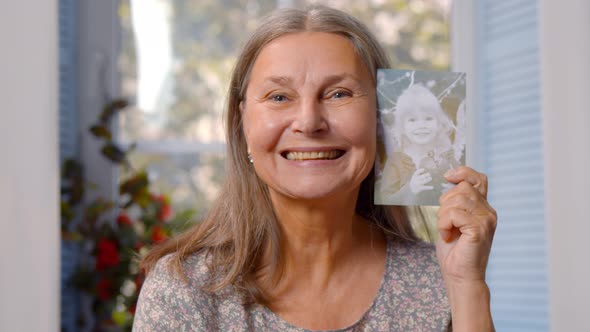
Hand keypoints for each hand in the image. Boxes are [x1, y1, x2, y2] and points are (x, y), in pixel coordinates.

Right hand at [409, 168, 433, 193]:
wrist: (411, 190)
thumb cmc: (415, 181)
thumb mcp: (415, 177)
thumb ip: (419, 173)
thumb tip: (424, 168)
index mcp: (414, 176)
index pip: (416, 173)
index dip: (420, 171)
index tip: (423, 169)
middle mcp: (415, 180)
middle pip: (421, 177)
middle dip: (425, 175)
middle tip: (429, 174)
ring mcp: (417, 184)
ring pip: (423, 181)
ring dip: (427, 179)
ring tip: (430, 178)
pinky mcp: (419, 189)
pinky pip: (425, 187)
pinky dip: (429, 187)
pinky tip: (432, 187)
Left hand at [435, 166, 496, 284]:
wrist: (460, 276)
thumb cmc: (454, 251)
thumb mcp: (453, 220)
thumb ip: (455, 203)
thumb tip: (449, 182)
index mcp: (483, 208)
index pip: (479, 179)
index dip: (463, 172)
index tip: (447, 176)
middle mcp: (489, 212)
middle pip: (462, 188)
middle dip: (445, 202)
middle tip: (446, 223)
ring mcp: (486, 220)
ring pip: (457, 200)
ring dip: (443, 215)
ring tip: (447, 230)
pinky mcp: (479, 229)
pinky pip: (454, 214)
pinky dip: (444, 224)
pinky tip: (448, 236)